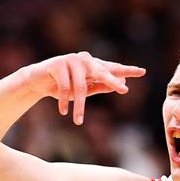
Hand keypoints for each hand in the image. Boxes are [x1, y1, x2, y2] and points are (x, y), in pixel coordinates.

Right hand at [21, 52, 145, 124]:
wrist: (37, 81)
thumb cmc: (63, 86)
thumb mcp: (84, 89)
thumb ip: (101, 86)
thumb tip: (122, 86)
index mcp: (93, 66)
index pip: (112, 68)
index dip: (127, 70)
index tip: (142, 72)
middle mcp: (84, 60)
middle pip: (102, 72)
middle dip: (113, 82)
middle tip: (124, 89)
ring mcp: (71, 59)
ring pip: (81, 86)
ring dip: (79, 106)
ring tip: (77, 121)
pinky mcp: (57, 63)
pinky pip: (65, 86)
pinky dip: (64, 101)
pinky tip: (63, 111)